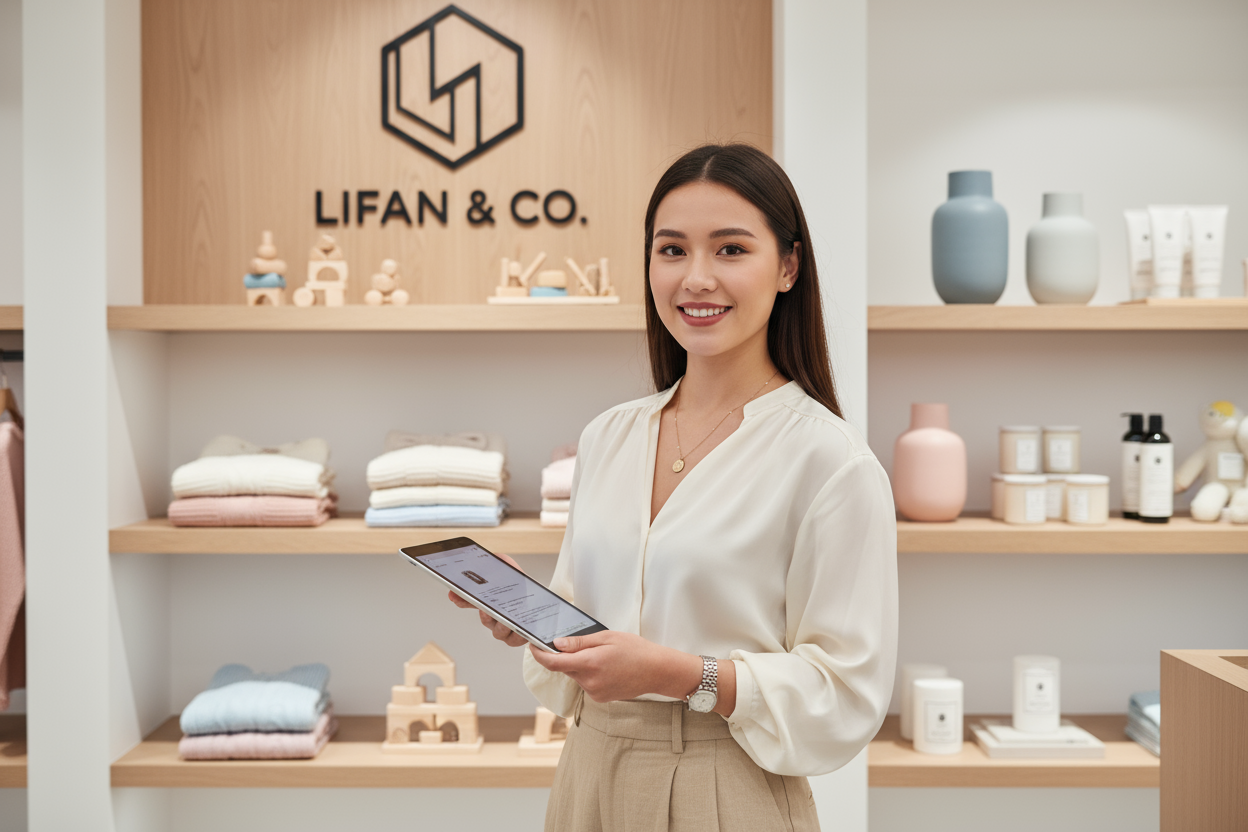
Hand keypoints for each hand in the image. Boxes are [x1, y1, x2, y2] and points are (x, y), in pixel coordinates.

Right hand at [446, 552, 527, 647]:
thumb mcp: (515, 575)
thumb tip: (497, 556)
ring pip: (498, 632)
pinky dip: (517, 636)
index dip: (461, 599)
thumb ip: (505, 564)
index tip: (454, 595)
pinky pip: (514, 641)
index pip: (471, 602)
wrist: (544, 605)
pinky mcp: (519, 637)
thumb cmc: (526, 591)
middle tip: (485, 610)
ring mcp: (506, 629)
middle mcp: (496, 617)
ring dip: (500, 627)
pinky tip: (521, 630)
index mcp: (491, 602)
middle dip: (483, 615)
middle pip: (484, 619)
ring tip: (506, 621)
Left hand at [527, 631, 702, 703]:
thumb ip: (580, 643)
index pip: (554, 663)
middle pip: (564, 668)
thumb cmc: (636, 650)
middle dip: (565, 656)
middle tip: (578, 643)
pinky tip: (605, 667)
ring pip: (575, 676)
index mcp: (590, 664)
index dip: (539, 655)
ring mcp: (594, 693)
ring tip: (600, 655)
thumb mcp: (607, 637)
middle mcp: (590, 682)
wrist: (657, 671)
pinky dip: (588, 674)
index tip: (533, 646)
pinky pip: (585, 683)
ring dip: (579, 665)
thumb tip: (556, 644)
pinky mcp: (599, 698)